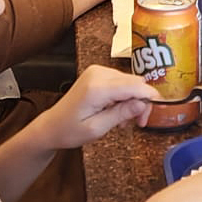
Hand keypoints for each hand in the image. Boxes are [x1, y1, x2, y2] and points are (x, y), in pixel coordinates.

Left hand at [34, 65, 155, 148]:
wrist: (52, 126)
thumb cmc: (69, 130)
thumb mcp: (97, 128)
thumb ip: (121, 114)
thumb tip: (143, 104)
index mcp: (97, 88)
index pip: (135, 86)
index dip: (149, 99)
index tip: (149, 117)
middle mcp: (98, 74)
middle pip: (135, 82)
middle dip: (141, 102)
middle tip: (137, 122)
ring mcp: (97, 71)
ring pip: (131, 82)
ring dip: (133, 100)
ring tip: (123, 119)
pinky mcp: (98, 74)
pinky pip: (122, 82)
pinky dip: (125, 96)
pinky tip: (117, 110)